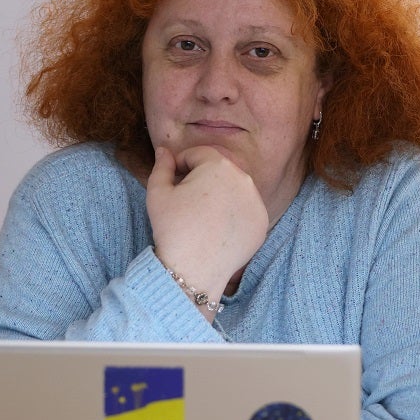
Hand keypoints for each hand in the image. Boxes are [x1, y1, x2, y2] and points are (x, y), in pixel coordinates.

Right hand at [147, 144, 268, 316]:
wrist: (195, 269)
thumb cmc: (173, 228)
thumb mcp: (158, 193)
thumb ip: (162, 166)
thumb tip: (164, 150)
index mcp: (218, 166)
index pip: (198, 154)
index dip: (181, 164)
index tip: (173, 181)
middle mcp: (243, 179)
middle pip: (219, 169)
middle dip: (202, 178)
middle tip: (186, 200)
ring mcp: (257, 201)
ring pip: (234, 188)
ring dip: (220, 194)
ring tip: (202, 215)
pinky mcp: (262, 222)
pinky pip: (245, 209)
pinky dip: (234, 213)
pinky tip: (218, 228)